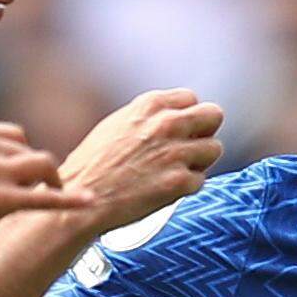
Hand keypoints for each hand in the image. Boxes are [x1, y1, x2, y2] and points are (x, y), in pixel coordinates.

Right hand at [0, 120, 66, 253]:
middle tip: (45, 187)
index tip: (24, 172)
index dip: (21, 155)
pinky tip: (89, 202)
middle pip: (30, 149)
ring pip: (42, 166)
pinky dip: (69, 199)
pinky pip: (43, 197)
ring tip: (59, 196)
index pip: (12, 135)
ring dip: (54, 181)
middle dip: (39, 169)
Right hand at [58, 88, 224, 234]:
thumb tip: (169, 117)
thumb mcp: (117, 124)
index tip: (180, 131)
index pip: (191, 99)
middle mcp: (166, 123)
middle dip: (204, 132)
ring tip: (176, 172)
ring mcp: (175, 153)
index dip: (187, 117)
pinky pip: (201, 180)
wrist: (81, 197)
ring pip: (214, 149)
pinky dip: (187, 187)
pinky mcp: (179, 182)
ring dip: (200, 162)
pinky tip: (166, 190)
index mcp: (150, 105)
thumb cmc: (92, 166)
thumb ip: (147, 117)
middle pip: (214, 116)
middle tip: (190, 149)